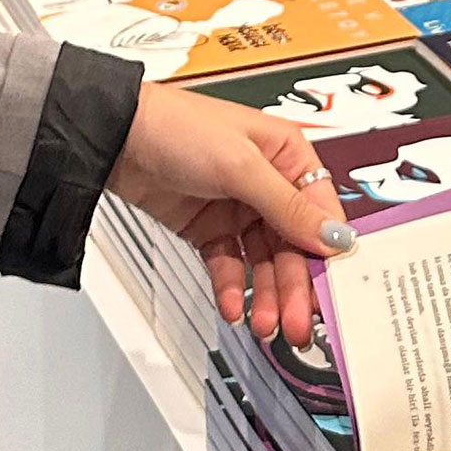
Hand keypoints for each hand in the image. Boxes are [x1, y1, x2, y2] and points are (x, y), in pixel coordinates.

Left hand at [107, 82, 353, 345]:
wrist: (117, 140)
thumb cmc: (178, 127)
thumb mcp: (242, 166)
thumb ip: (287, 206)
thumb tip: (334, 235)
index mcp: (287, 154)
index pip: (320, 212)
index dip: (327, 253)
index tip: (332, 290)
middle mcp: (268, 182)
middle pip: (293, 244)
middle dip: (296, 286)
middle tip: (297, 323)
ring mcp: (238, 207)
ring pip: (264, 261)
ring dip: (266, 294)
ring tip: (263, 323)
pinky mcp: (211, 228)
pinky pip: (230, 266)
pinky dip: (233, 288)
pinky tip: (233, 305)